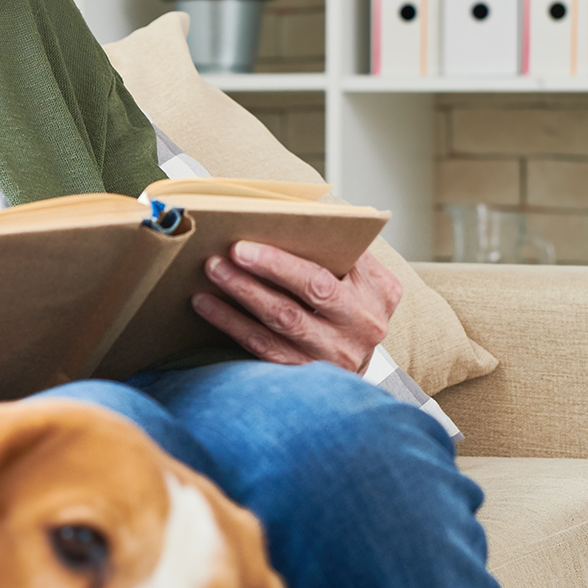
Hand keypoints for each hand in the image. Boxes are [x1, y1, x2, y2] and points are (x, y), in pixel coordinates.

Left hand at [192, 244, 401, 373]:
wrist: (355, 367)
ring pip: (284, 319)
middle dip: (270, 267)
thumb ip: (335, 250)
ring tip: (214, 271)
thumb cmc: (348, 308)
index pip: (341, 261)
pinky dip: (232, 323)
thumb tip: (284, 216)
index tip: (257, 236)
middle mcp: (363, 324)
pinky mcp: (307, 372)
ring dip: (243, 292)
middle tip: (232, 251)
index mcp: (379, 290)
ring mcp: (337, 353)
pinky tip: (208, 305)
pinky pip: (264, 347)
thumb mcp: (357, 278)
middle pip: (314, 289)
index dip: (293, 253)